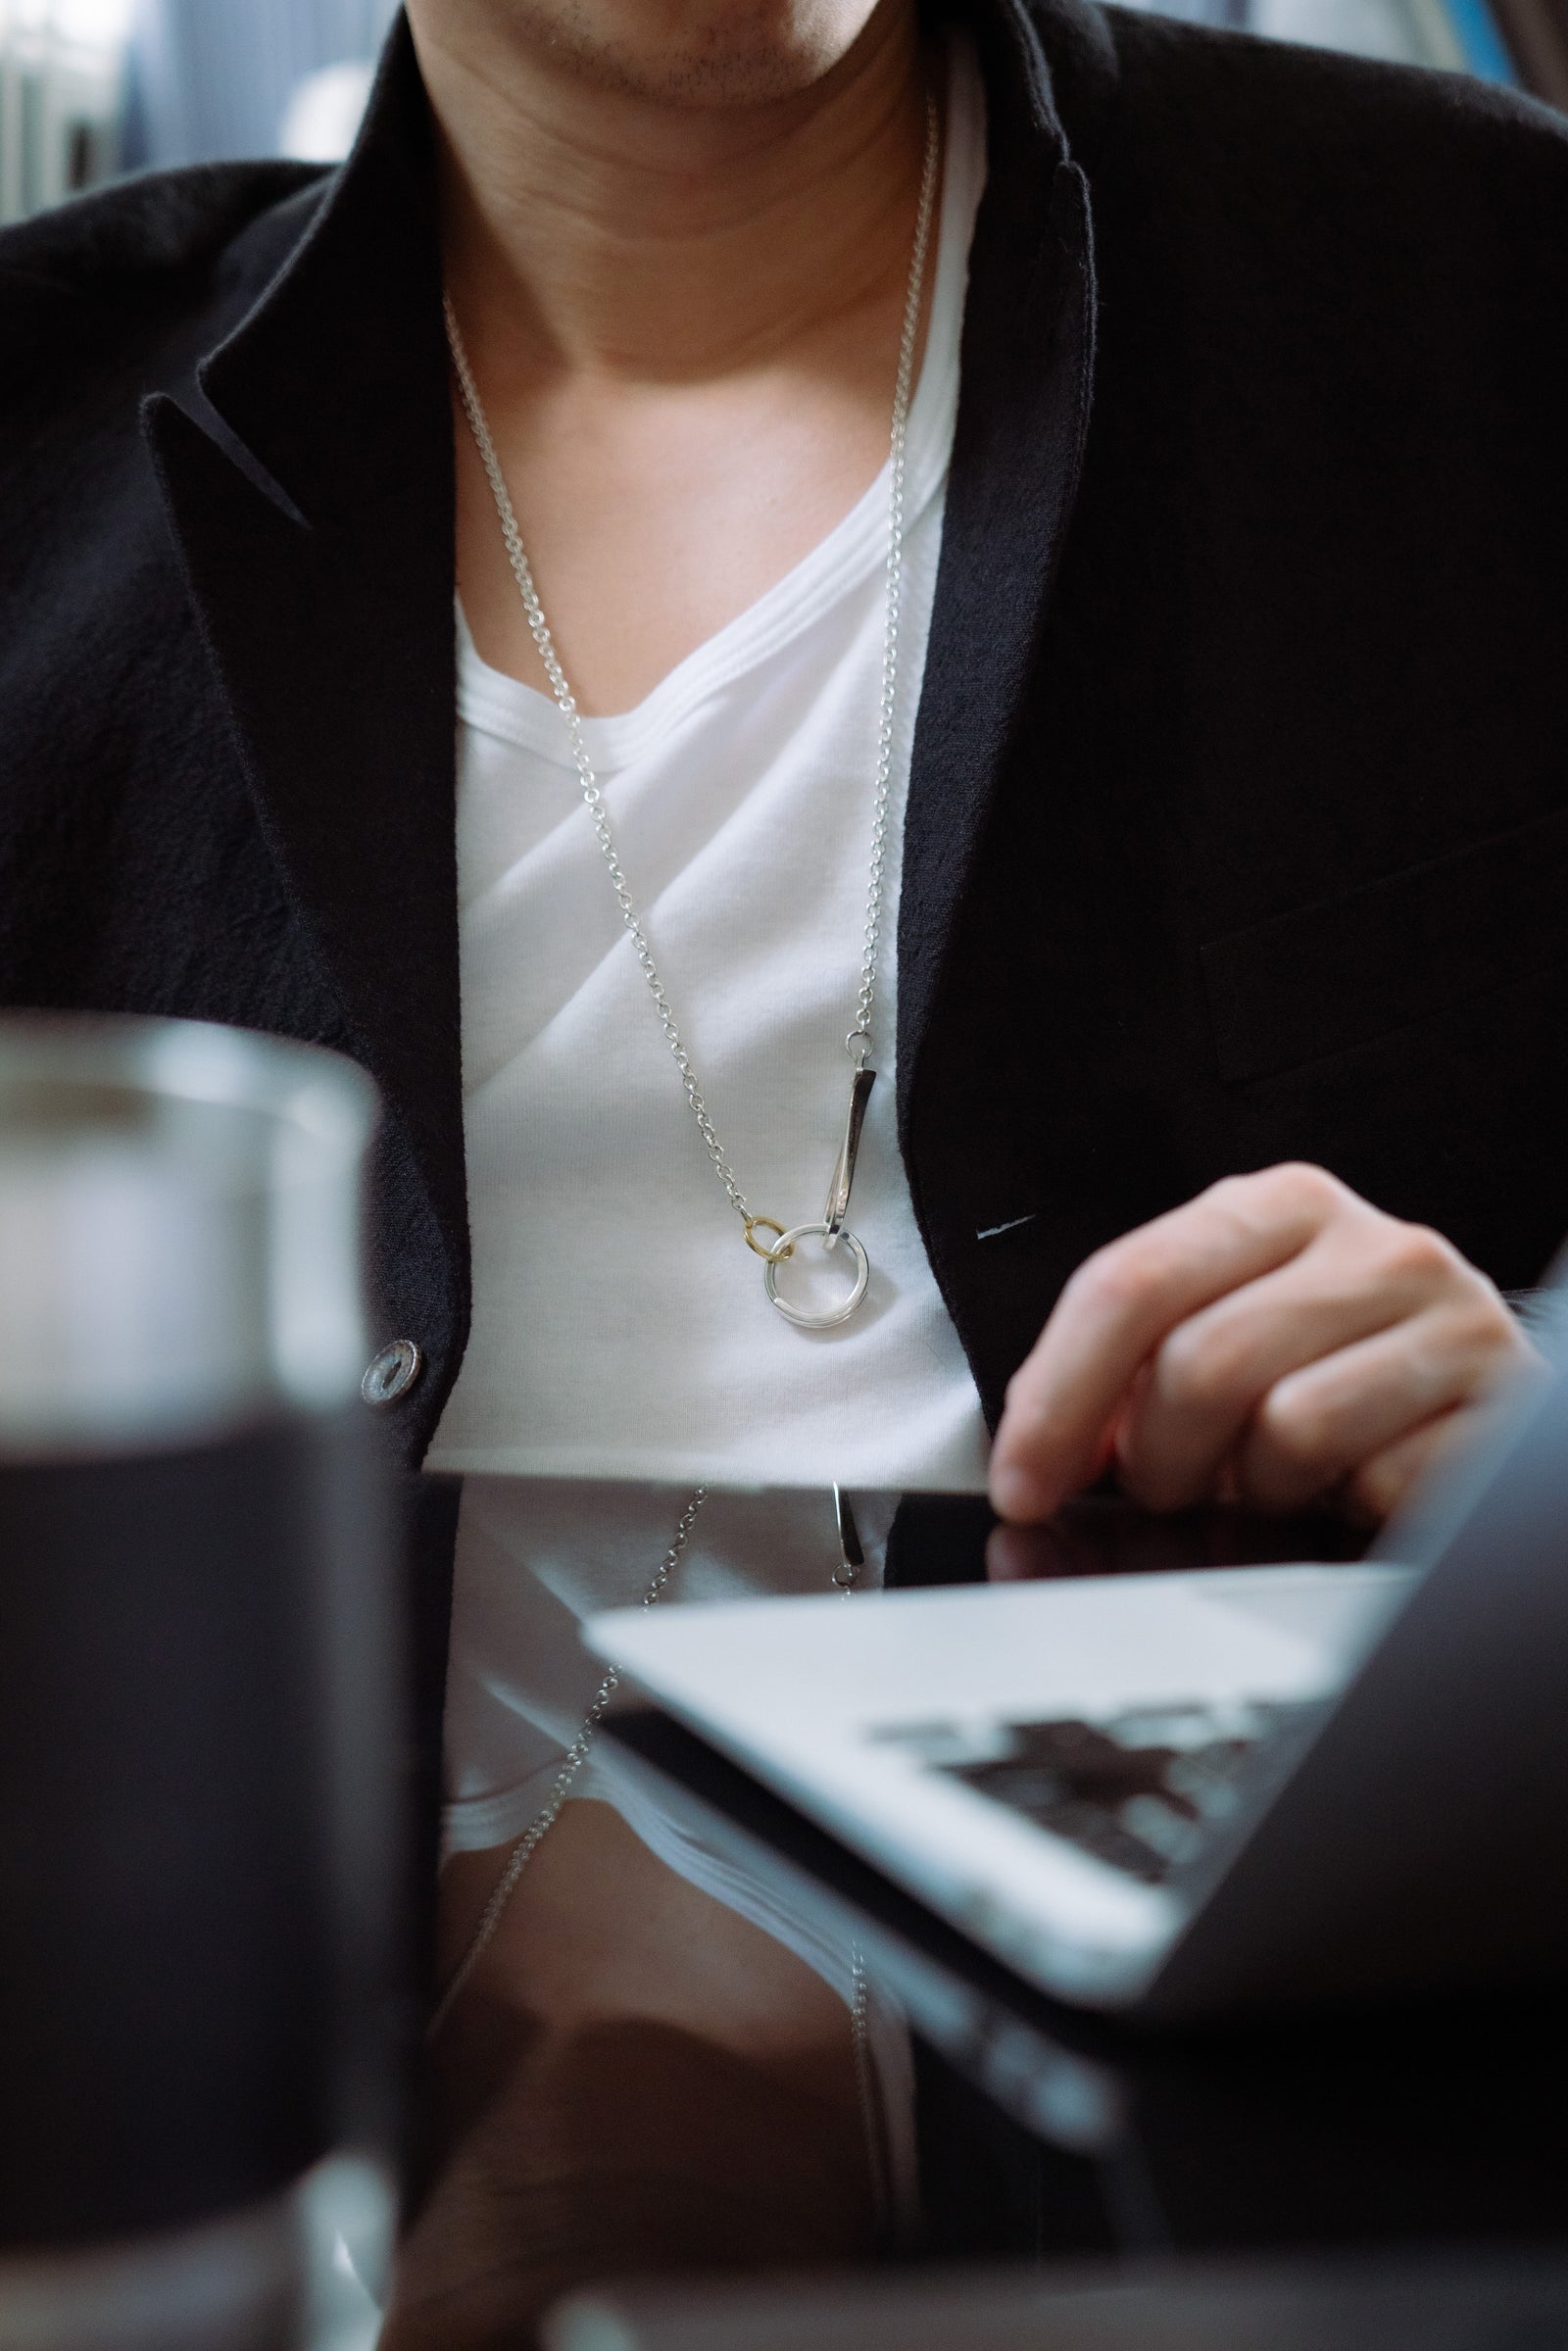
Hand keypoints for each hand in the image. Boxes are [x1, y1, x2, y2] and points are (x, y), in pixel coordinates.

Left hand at [988, 1164, 1543, 1528]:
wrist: (1479, 1399)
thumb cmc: (1343, 1369)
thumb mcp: (1234, 1333)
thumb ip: (1138, 1362)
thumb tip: (1043, 1443)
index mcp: (1280, 1207)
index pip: (1130, 1283)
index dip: (1057, 1395)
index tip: (1022, 1478)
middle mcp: (1368, 1243)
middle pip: (1199, 1361)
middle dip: (1157, 1457)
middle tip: (1169, 1484)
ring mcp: (1443, 1315)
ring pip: (1285, 1425)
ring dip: (1254, 1485)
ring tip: (1275, 1476)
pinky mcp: (1495, 1395)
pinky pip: (1372, 1478)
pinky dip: (1342, 1506)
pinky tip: (1351, 1484)